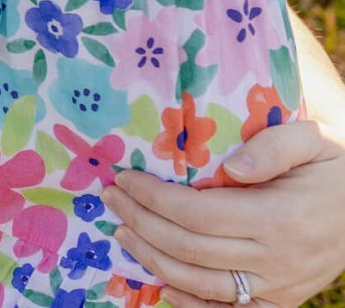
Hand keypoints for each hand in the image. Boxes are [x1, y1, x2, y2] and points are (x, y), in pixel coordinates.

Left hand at [106, 120, 344, 306]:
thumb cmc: (334, 170)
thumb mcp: (312, 141)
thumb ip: (273, 146)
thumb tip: (232, 166)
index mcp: (280, 217)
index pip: (197, 213)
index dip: (152, 198)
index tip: (123, 178)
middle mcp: (278, 258)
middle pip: (190, 249)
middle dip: (140, 224)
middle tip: (110, 200)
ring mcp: (280, 285)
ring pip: (201, 283)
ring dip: (153, 261)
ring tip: (123, 234)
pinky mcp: (282, 300)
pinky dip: (191, 304)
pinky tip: (162, 285)